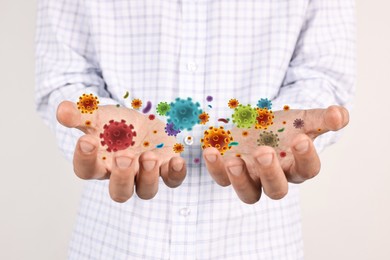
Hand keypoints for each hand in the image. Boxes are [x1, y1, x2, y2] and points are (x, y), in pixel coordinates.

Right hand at [57, 101, 185, 201]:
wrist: (142, 122)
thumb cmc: (116, 124)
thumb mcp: (98, 116)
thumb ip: (80, 115)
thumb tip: (61, 109)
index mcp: (100, 163)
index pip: (86, 171)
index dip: (84, 159)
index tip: (88, 140)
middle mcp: (123, 175)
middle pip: (119, 192)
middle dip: (122, 177)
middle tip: (124, 157)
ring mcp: (145, 174)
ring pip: (146, 191)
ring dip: (148, 177)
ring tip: (149, 157)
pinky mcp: (166, 169)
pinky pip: (173, 180)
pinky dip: (175, 173)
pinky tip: (176, 160)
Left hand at [203, 106, 348, 203]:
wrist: (257, 121)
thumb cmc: (283, 124)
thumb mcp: (302, 118)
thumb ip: (323, 118)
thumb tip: (340, 114)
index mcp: (296, 165)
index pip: (308, 170)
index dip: (307, 158)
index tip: (301, 139)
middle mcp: (275, 176)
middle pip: (277, 190)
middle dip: (271, 173)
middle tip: (264, 151)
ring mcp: (251, 177)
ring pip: (249, 193)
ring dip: (240, 180)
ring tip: (234, 161)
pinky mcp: (228, 171)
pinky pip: (221, 178)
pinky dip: (215, 168)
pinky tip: (211, 150)